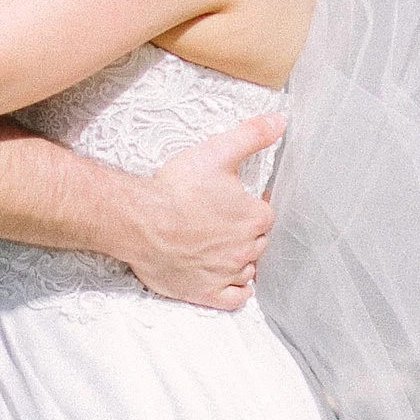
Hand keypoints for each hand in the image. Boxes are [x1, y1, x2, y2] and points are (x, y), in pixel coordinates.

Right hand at [119, 114, 282, 309]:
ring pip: (248, 269)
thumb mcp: (217, 152)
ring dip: (241, 259)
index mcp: (254, 218)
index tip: (236, 201)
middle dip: (245, 232)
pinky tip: (229, 278)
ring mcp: (227, 274)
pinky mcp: (206, 293)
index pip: (266, 214)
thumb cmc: (176, 187)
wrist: (138, 220)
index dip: (253, 206)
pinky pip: (235, 299)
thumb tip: (281, 121)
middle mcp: (246, 250)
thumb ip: (252, 135)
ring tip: (220, 246)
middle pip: (258, 242)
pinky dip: (237, 290)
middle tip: (222, 221)